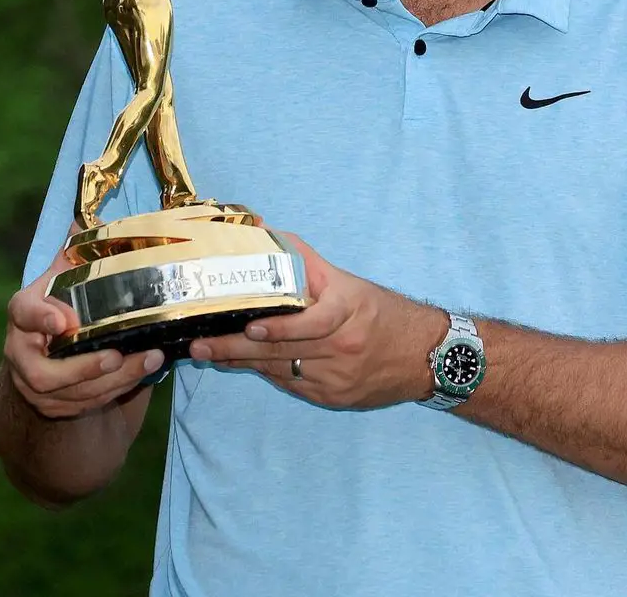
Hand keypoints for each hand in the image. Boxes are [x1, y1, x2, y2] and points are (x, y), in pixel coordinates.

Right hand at [3, 246, 163, 418]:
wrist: (45, 349)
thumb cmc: (61, 301)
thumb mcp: (66, 273)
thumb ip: (76, 250)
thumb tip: (86, 216)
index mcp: (24, 312)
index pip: (24, 313)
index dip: (40, 319)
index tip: (63, 322)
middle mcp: (21, 352)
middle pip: (45, 373)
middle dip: (84, 368)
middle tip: (118, 356)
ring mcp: (34, 384)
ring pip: (70, 394)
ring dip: (113, 381)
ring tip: (149, 360)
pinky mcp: (54, 404)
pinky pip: (84, 405)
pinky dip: (116, 391)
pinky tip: (144, 373)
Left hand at [189, 233, 445, 409]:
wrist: (425, 356)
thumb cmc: (380, 311)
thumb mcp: (349, 282)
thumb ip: (306, 259)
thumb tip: (262, 228)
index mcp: (349, 311)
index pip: (314, 322)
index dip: (281, 327)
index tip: (251, 324)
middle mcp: (343, 347)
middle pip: (284, 352)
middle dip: (236, 349)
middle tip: (201, 345)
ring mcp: (338, 378)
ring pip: (281, 370)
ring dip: (242, 362)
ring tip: (209, 353)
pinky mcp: (334, 398)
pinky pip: (292, 385)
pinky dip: (267, 373)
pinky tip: (242, 364)